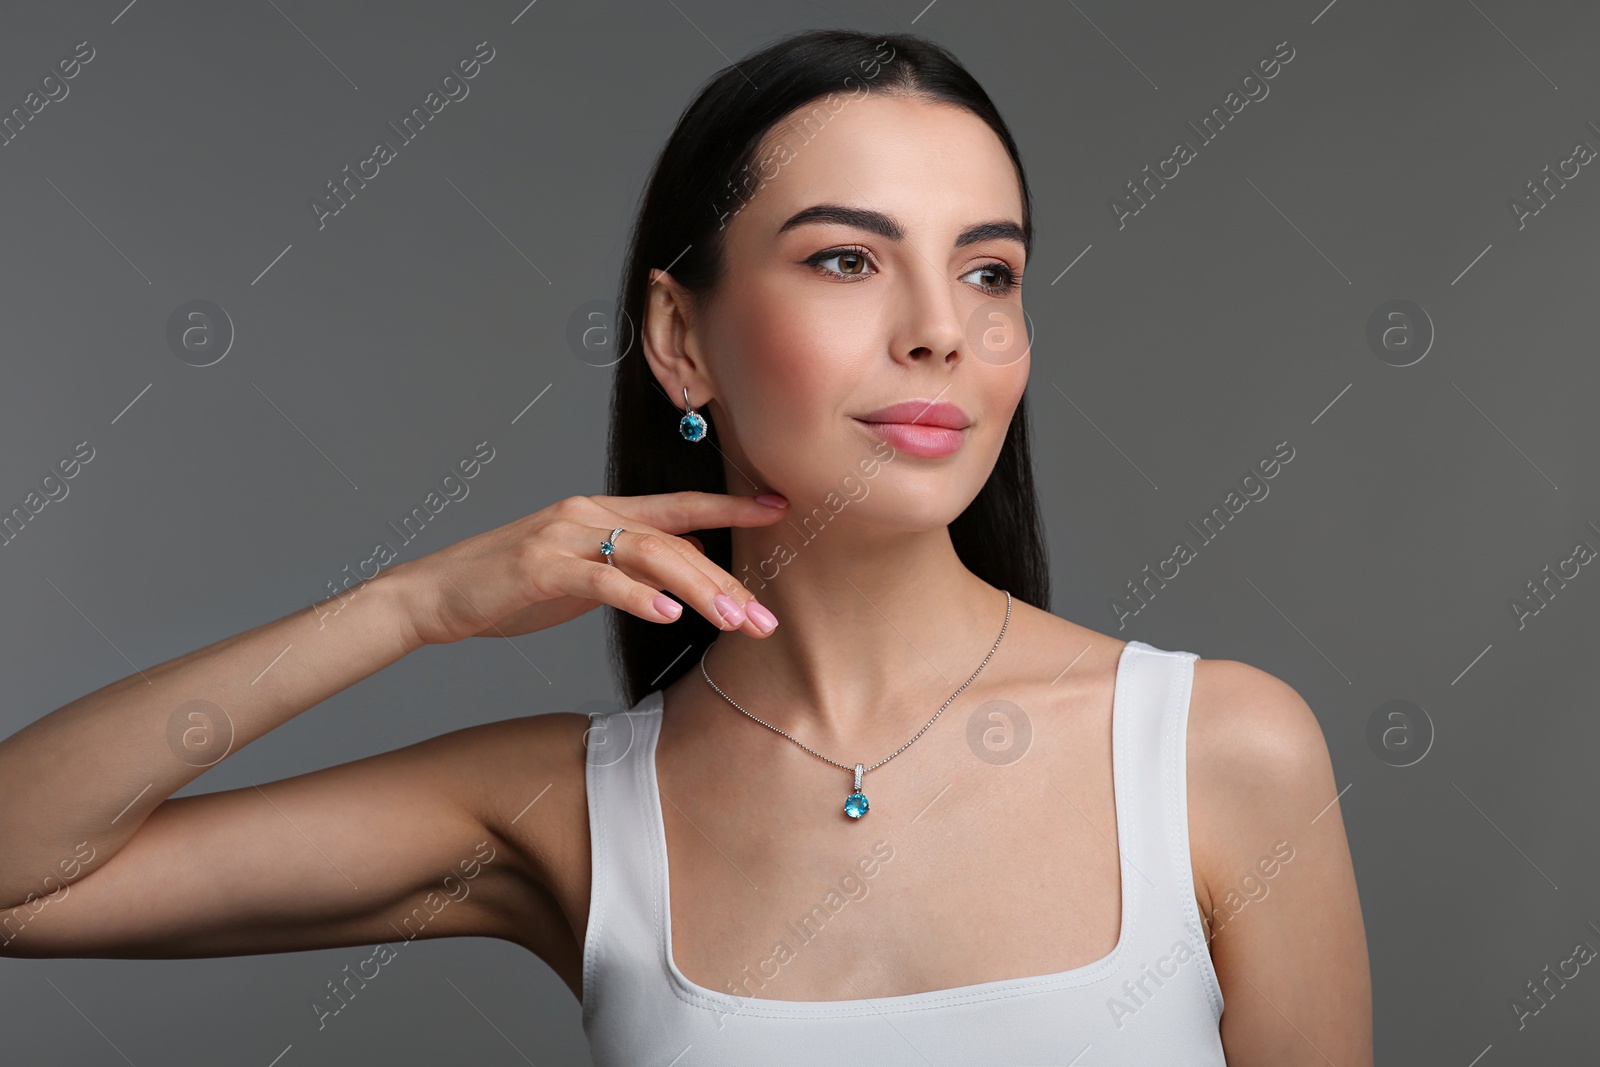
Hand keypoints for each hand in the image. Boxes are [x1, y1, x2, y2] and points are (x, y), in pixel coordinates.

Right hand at [387, 491, 788, 645]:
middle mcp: (588, 515)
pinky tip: (669, 616)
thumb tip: (691, 570)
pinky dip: (638, 596)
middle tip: (765, 618)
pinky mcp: (539, 566)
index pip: (681, 506)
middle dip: (726, 580)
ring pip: (648, 555)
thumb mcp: (583, 573)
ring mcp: (563, 537)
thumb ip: (633, 565)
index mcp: (602, 512)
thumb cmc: (509, 587)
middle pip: (676, 540)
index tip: (781, 508)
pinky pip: (600, 579)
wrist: (434, 594)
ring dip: (698, 590)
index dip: (731, 506)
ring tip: (733, 620)